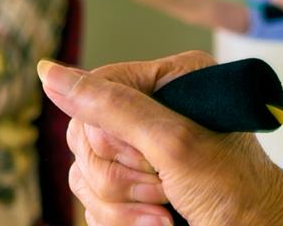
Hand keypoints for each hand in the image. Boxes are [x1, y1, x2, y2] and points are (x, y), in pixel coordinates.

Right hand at [41, 52, 282, 225]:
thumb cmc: (234, 190)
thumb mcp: (173, 144)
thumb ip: (113, 108)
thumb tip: (49, 72)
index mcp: (171, 80)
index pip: (95, 89)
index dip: (109, 132)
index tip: (148, 155)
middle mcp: (154, 109)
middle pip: (84, 137)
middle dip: (121, 175)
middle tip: (164, 187)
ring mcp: (142, 151)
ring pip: (85, 174)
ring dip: (123, 204)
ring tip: (166, 210)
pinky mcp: (135, 186)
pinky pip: (93, 200)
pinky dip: (120, 219)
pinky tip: (160, 222)